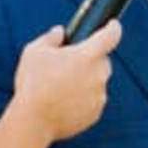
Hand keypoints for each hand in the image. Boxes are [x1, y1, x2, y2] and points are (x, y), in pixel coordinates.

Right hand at [11, 24, 119, 140]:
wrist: (34, 121)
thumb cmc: (33, 83)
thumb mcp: (34, 52)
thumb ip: (50, 38)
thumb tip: (59, 32)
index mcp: (88, 55)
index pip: (112, 35)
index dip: (113, 28)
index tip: (112, 25)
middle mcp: (99, 75)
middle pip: (102, 61)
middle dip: (90, 60)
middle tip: (68, 64)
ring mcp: (99, 96)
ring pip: (97, 82)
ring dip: (85, 81)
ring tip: (60, 87)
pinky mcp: (95, 113)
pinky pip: (92, 101)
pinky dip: (82, 99)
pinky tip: (63, 102)